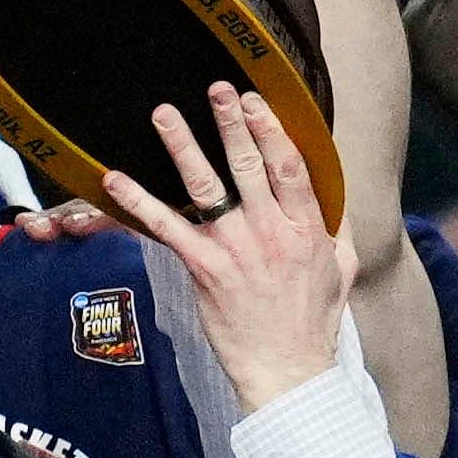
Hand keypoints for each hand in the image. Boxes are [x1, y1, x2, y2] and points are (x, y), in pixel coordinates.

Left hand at [98, 85, 355, 416]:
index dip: (270, 130)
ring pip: (206, 189)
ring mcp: (235, 250)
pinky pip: (167, 229)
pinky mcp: (204, 270)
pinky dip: (139, 203)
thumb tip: (335, 193)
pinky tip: (116, 180)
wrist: (286, 369)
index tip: (255, 100)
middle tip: (217, 88)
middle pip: (247, 168)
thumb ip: (337, 226)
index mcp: (306, 228)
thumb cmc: (312, 321)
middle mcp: (271, 232)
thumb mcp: (341, 268)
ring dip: (183, 147)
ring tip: (165, 114)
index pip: (289, 167)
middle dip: (231, 124)